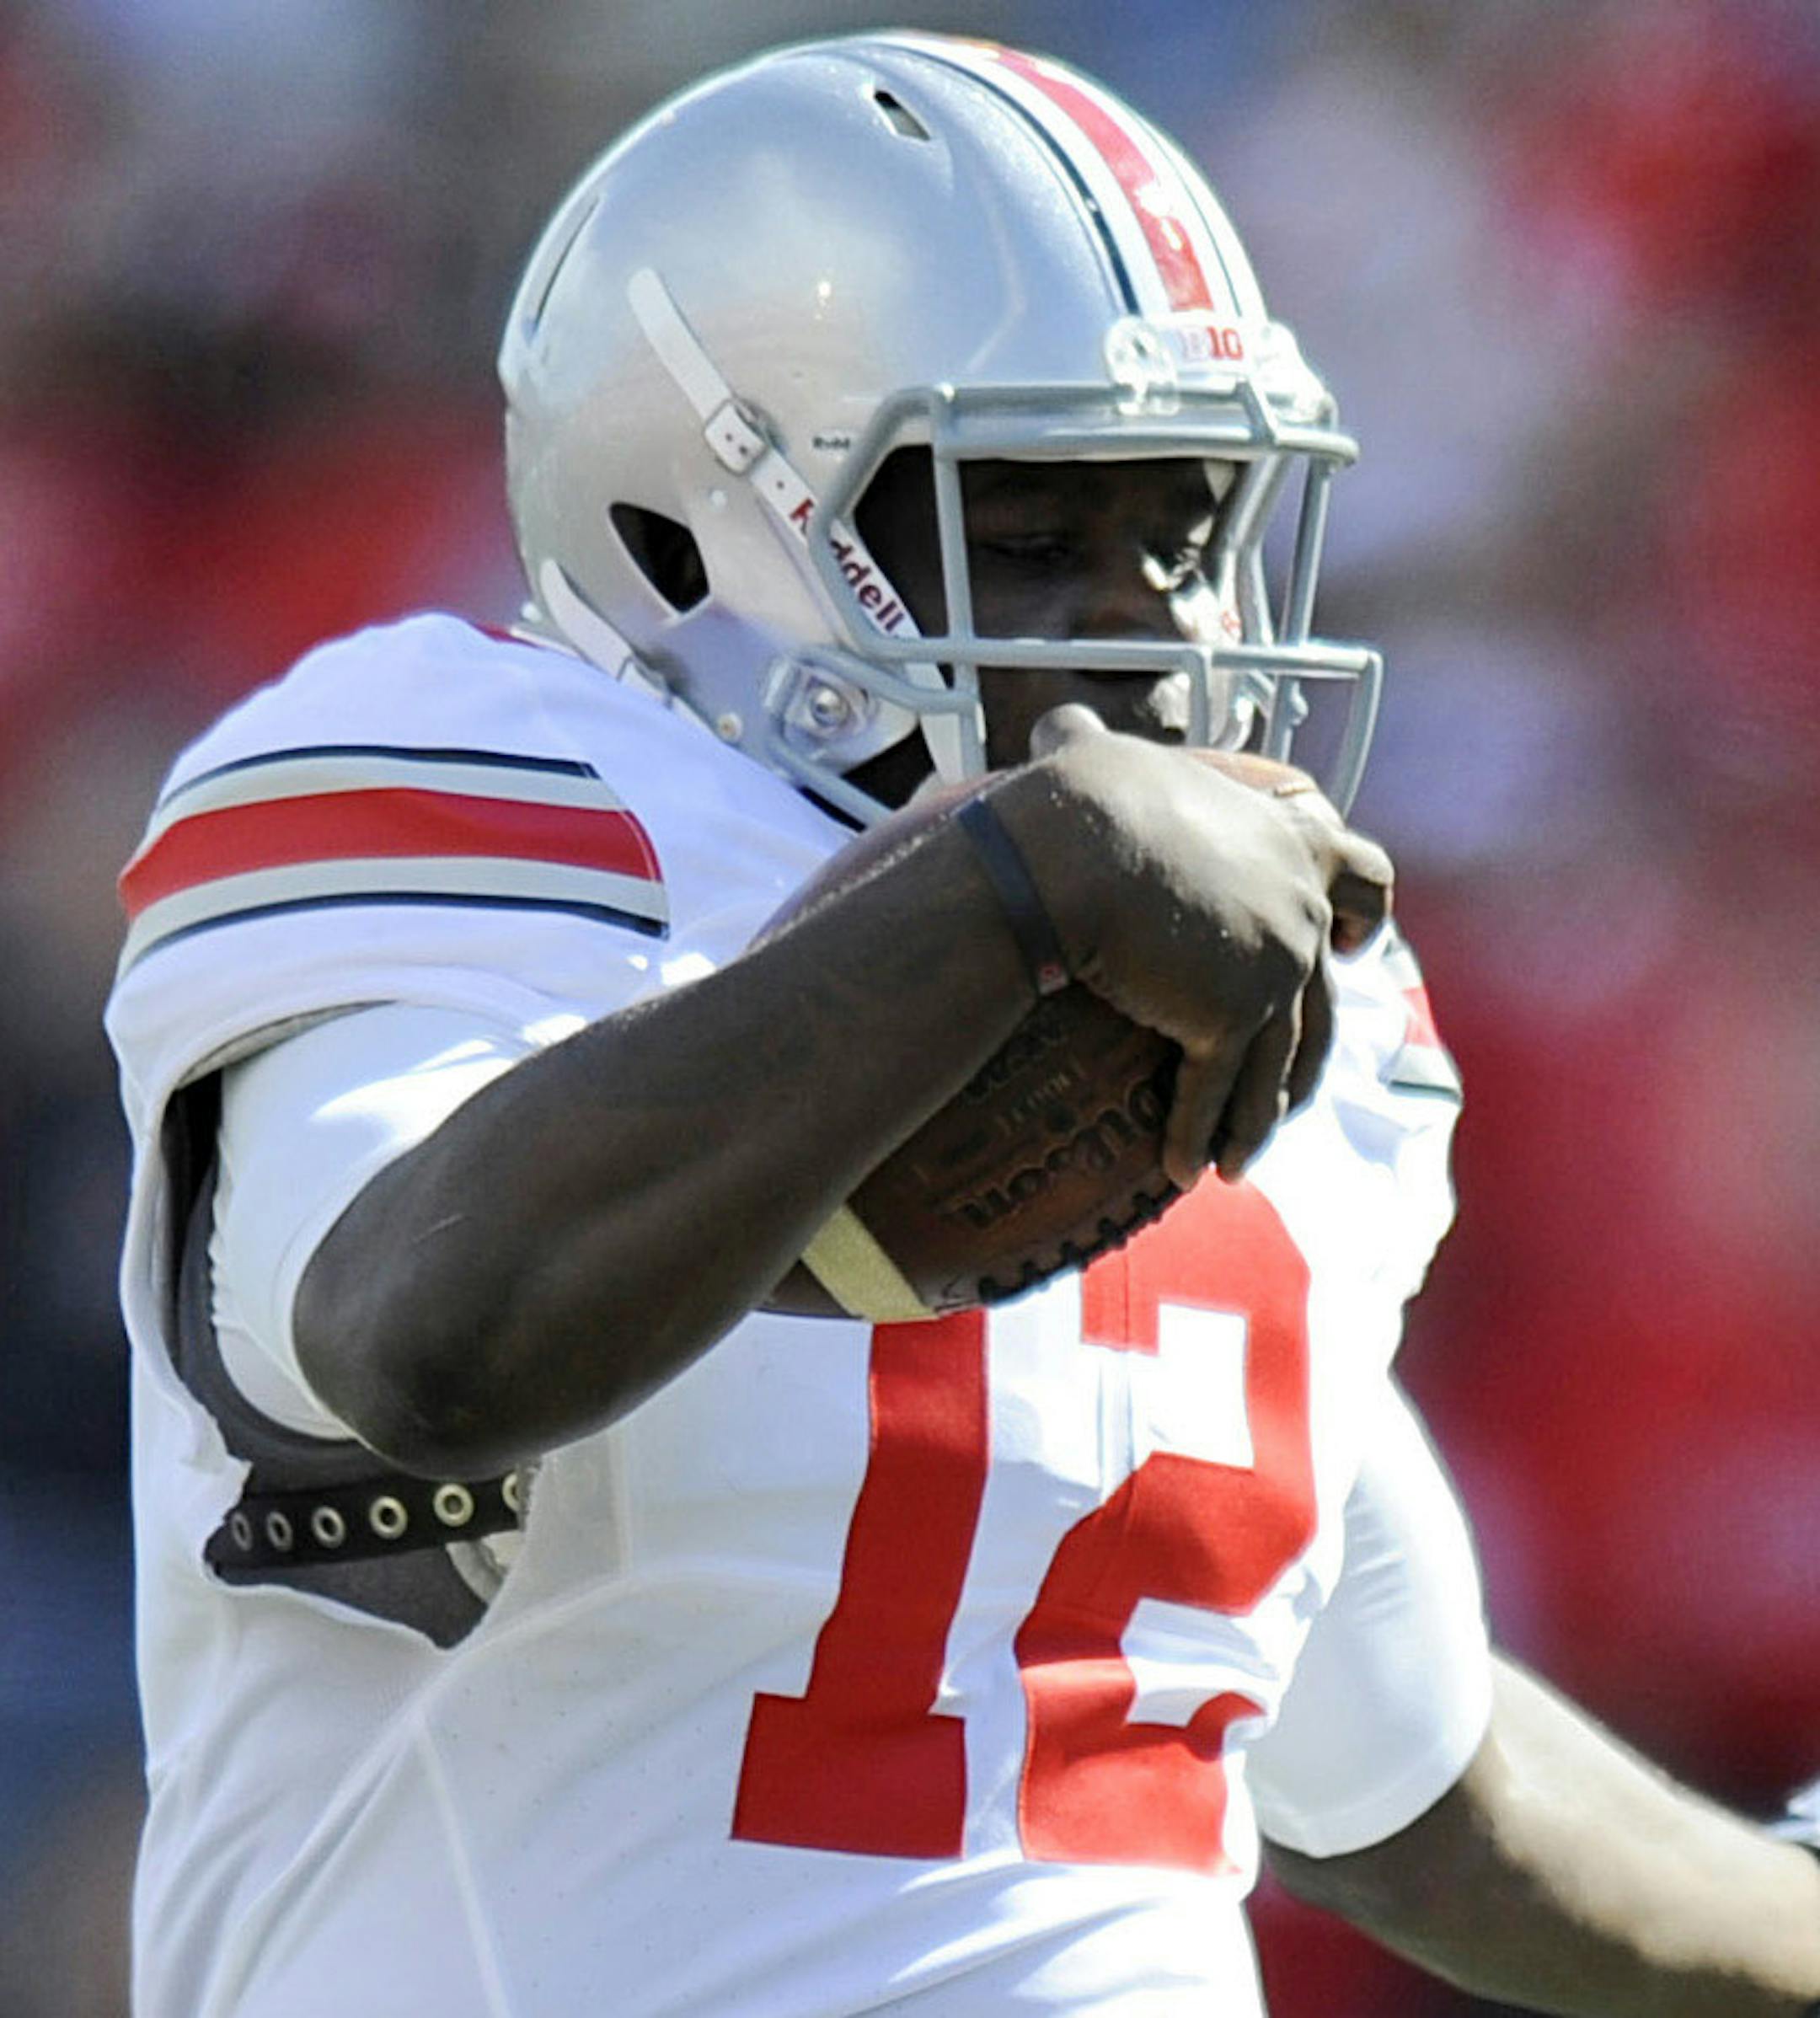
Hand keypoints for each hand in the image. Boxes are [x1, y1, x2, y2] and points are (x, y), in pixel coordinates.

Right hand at [998, 707, 1392, 1187]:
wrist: (1067, 850)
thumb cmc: (1080, 796)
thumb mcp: (1107, 757)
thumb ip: (1103, 749)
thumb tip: (1056, 725)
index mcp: (1291, 838)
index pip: (1367, 875)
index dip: (1370, 914)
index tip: (1362, 946)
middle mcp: (1301, 904)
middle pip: (1326, 999)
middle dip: (1309, 1055)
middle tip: (1289, 1095)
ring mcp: (1275, 963)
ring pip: (1280, 1062)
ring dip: (1254, 1118)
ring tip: (1232, 1160)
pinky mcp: (1233, 1016)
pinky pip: (1218, 1090)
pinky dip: (1199, 1133)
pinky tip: (1182, 1169)